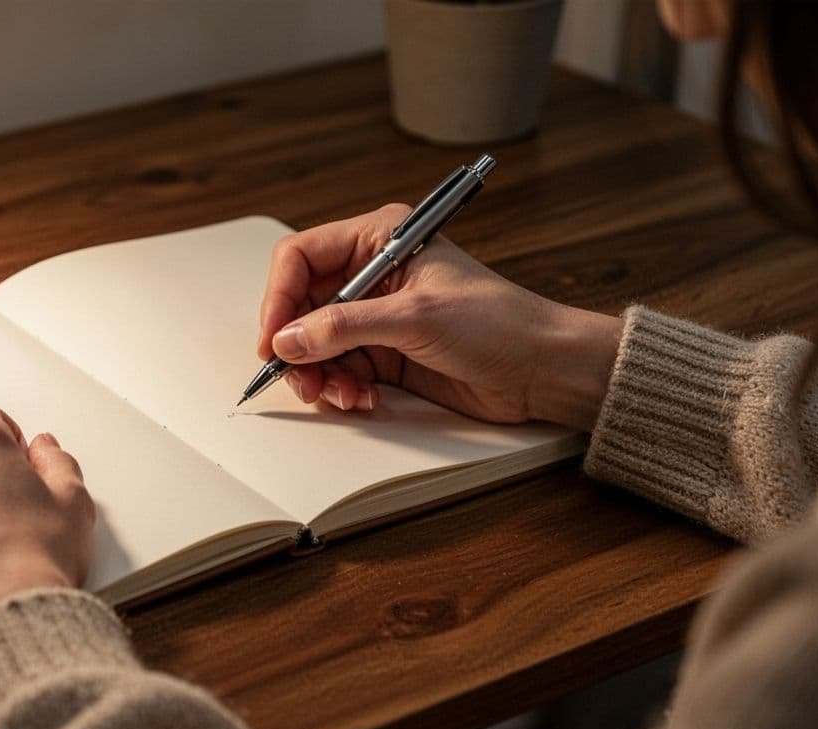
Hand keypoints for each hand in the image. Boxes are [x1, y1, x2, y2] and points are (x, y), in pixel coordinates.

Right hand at [258, 205, 621, 429]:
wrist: (543, 368)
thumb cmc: (499, 323)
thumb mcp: (414, 318)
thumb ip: (344, 327)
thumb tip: (287, 339)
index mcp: (380, 240)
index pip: (302, 258)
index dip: (279, 297)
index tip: (274, 339)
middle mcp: (372, 275)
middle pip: (301, 306)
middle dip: (297, 346)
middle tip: (301, 379)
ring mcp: (376, 317)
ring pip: (315, 344)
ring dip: (318, 374)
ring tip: (341, 395)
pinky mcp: (385, 354)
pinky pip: (338, 369)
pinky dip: (340, 388)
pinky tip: (362, 398)